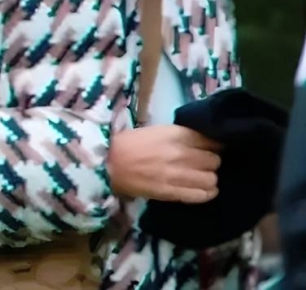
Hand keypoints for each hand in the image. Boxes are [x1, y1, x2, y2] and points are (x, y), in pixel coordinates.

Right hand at [107, 125, 221, 203]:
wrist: (111, 162)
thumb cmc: (133, 143)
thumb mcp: (159, 130)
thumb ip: (182, 135)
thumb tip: (203, 142)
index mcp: (178, 134)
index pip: (211, 140)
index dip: (215, 145)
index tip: (213, 148)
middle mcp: (182, 153)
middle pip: (214, 160)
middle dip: (212, 162)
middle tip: (205, 164)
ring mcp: (178, 175)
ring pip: (211, 179)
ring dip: (210, 178)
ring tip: (204, 178)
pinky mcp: (172, 193)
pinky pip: (200, 195)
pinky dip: (206, 193)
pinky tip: (204, 190)